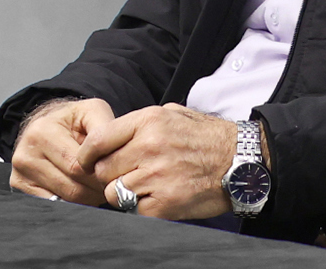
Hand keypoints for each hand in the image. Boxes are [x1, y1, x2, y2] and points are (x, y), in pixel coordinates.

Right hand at [8, 97, 114, 203]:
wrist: (48, 123)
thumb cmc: (72, 121)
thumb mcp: (91, 112)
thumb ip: (105, 127)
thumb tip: (116, 152)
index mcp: (43, 132)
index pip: (78, 167)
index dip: (101, 174)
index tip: (112, 172)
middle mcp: (26, 153)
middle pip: (72, 188)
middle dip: (96, 190)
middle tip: (108, 184)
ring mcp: (20, 172)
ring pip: (65, 201)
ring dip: (87, 199)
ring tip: (94, 185)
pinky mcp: (19, 186)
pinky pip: (53, 206)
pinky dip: (71, 204)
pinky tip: (77, 190)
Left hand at [79, 104, 243, 219]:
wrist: (241, 161)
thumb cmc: (207, 137)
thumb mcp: (173, 114)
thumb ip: (141, 122)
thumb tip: (114, 134)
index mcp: (148, 122)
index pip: (98, 139)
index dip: (86, 154)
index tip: (84, 162)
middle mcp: (149, 147)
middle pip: (103, 169)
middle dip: (108, 175)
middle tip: (123, 176)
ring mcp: (157, 177)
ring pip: (115, 192)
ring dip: (123, 193)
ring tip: (140, 188)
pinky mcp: (166, 204)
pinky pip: (134, 211)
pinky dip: (140, 209)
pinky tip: (154, 199)